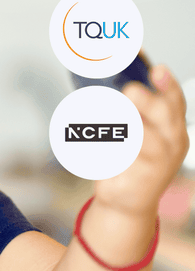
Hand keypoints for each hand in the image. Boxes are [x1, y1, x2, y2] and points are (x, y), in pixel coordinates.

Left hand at [94, 65, 189, 216]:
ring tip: (108, 113)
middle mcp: (172, 142)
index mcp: (172, 127)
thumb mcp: (138, 129)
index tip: (158, 69)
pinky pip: (124, 160)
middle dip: (148, 102)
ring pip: (147, 139)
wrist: (126, 201)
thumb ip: (130, 104)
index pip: (174, 101)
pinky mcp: (142, 178)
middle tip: (130, 90)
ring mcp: (160, 162)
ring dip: (127, 125)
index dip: (167, 85)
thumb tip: (114, 69)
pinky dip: (108, 149)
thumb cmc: (132, 159)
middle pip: (165, 117)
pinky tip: (96, 143)